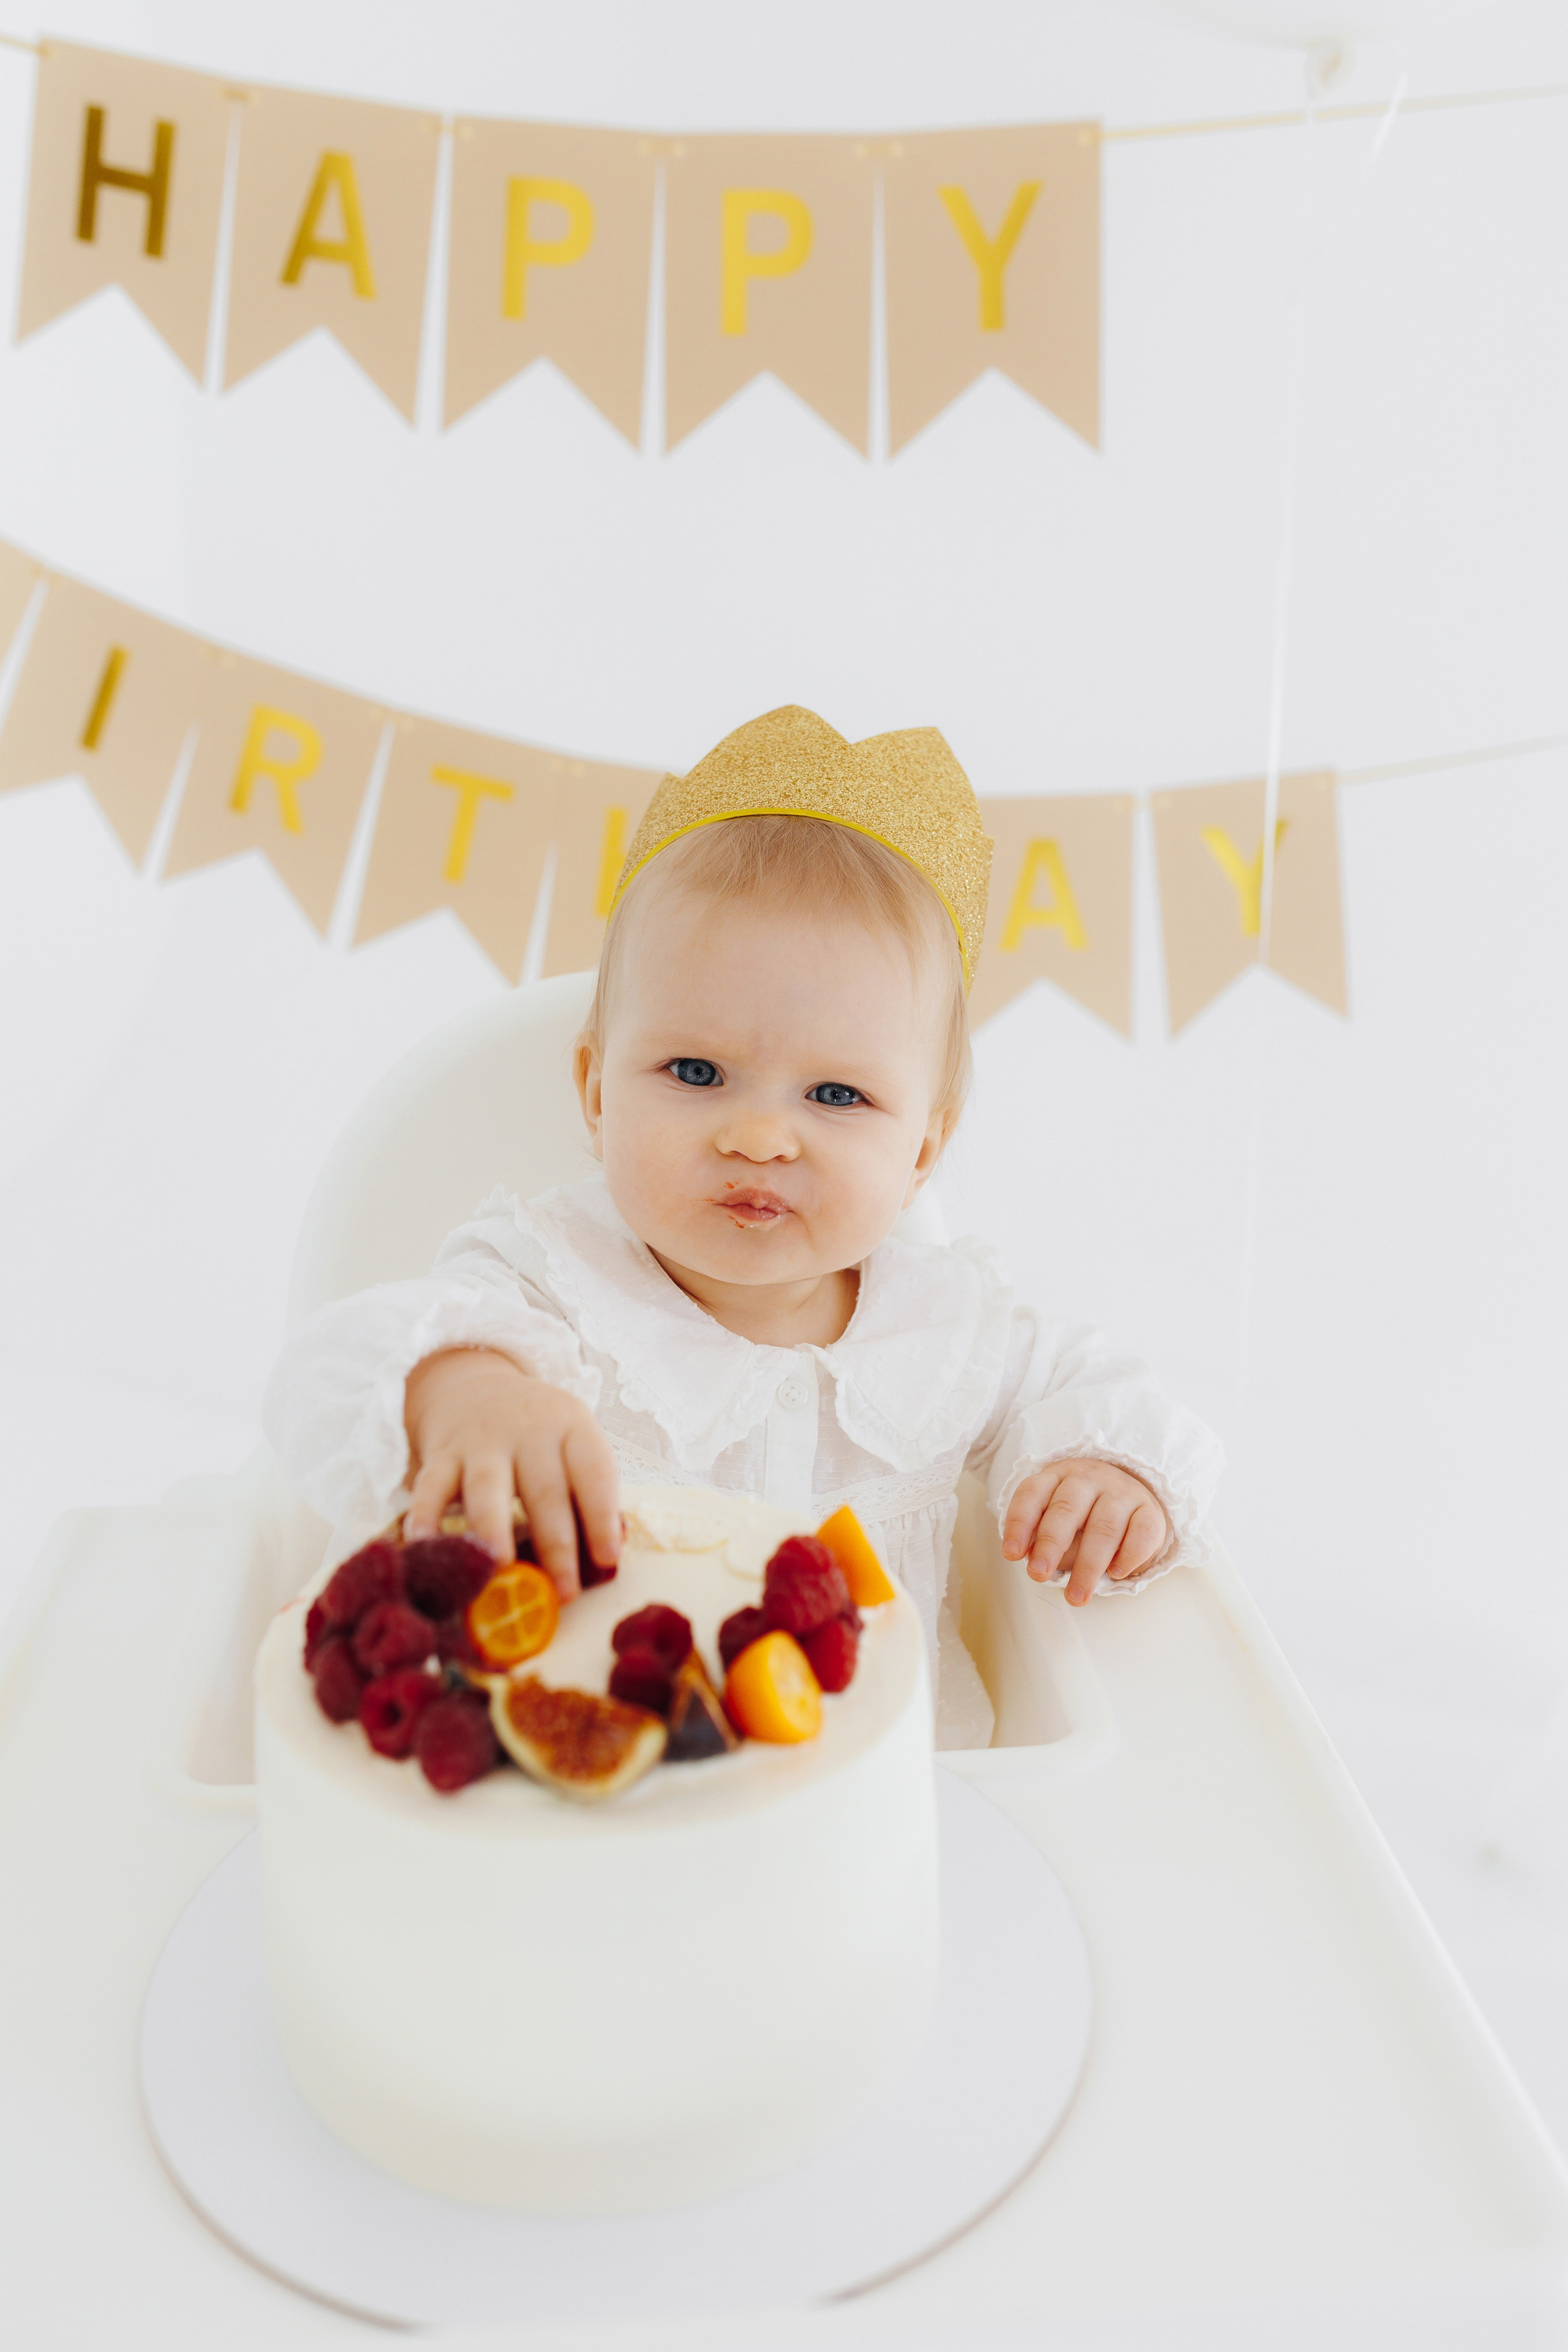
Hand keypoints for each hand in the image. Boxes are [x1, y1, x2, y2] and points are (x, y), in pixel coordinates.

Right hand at [402, 1348, 620, 1599]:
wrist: (474, 1385)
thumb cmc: (536, 1435)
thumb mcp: (570, 1443)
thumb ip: (583, 1492)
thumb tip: (601, 1563)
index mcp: (571, 1428)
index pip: (594, 1472)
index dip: (602, 1516)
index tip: (608, 1558)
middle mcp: (529, 1432)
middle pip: (544, 1490)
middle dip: (555, 1544)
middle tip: (563, 1591)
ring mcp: (482, 1442)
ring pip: (488, 1487)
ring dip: (494, 1529)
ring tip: (501, 1566)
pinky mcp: (442, 1454)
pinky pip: (431, 1487)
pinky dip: (425, 1516)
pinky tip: (424, 1545)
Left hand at [1001, 1458, 1168, 1607]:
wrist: (1130, 1494)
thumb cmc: (1083, 1513)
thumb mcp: (1055, 1518)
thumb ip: (1043, 1537)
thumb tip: (1035, 1560)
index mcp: (1057, 1476)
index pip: (1033, 1494)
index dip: (1020, 1524)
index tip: (1011, 1554)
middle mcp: (1089, 1478)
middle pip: (1067, 1509)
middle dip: (1051, 1544)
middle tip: (1038, 1575)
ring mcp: (1122, 1492)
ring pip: (1104, 1527)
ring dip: (1088, 1565)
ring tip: (1076, 1596)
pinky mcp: (1150, 1510)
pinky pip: (1142, 1532)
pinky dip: (1129, 1555)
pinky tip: (1115, 1573)